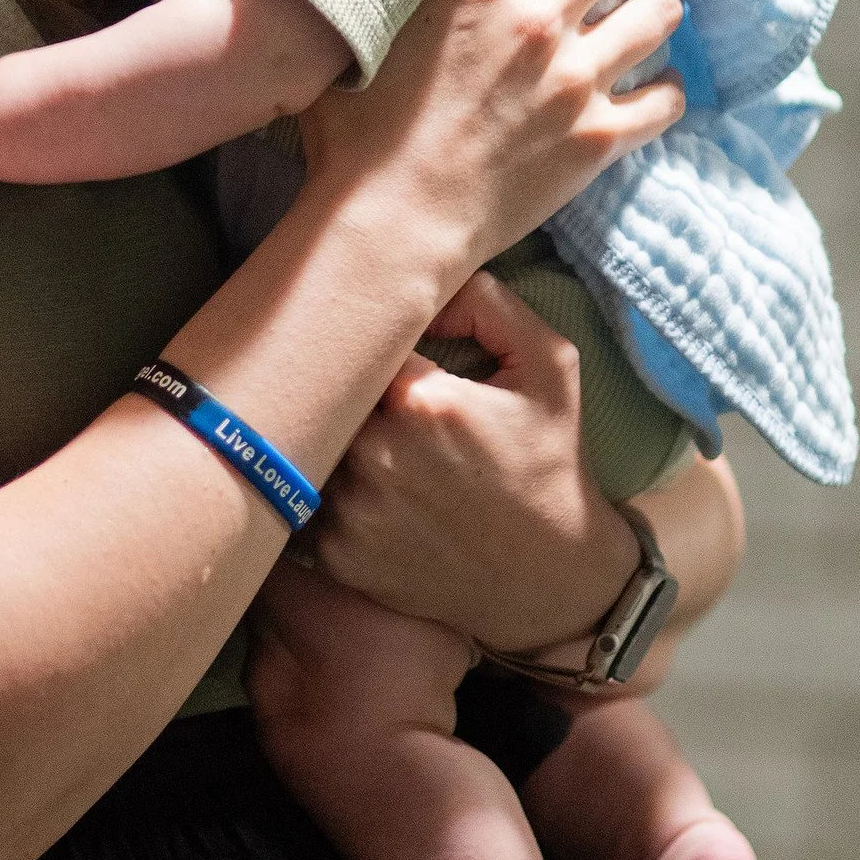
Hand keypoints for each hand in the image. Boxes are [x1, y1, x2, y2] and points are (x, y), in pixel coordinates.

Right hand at [299, 0, 686, 289]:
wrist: (393, 221)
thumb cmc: (359, 134)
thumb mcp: (367, 31)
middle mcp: (537, 18)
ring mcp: (575, 77)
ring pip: (658, 12)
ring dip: (659, 2)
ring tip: (652, 4)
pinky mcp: (598, 136)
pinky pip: (665, 99)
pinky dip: (665, 89)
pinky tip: (652, 87)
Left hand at [314, 269, 642, 653]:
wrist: (552, 580)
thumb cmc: (551, 462)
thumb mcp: (548, 365)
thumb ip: (487, 302)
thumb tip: (425, 279)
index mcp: (422, 402)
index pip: (360, 339)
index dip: (368, 339)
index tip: (381, 347)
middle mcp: (376, 456)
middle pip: (328, 392)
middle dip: (344, 386)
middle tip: (365, 389)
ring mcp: (352, 511)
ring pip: (312, 444)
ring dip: (329, 437)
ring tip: (367, 440)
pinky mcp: (337, 555)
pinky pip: (307, 500)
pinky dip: (325, 490)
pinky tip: (363, 489)